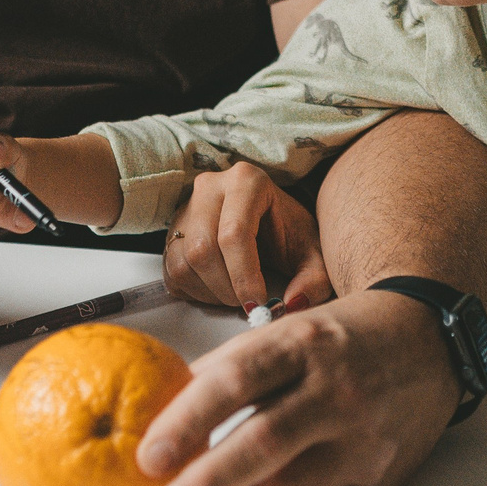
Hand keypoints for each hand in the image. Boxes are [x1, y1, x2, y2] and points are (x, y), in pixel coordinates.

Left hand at [135, 289, 459, 485]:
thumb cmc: (345, 338)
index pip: (238, 380)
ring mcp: (364, 441)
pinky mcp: (381, 480)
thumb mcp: (290, 329)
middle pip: (262, 447)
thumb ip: (233, 369)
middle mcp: (338, 391)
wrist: (429, 341)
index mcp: (306, 343)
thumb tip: (164, 416)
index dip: (187, 420)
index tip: (147, 457)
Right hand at [163, 160, 334, 315]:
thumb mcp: (313, 252)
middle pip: (204, 249)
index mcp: (247, 181)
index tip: (258, 303)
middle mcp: (210, 187)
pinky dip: (196, 291)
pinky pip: (172, 271)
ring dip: (212, 292)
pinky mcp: (172, 231)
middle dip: (228, 288)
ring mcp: (186, 208)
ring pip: (184, 262)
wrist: (270, 219)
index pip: (234, 233)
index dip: (244, 276)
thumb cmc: (289, 232)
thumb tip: (292, 304)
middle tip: (250, 302)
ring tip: (237, 293)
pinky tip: (219, 288)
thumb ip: (314, 279)